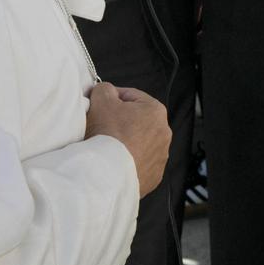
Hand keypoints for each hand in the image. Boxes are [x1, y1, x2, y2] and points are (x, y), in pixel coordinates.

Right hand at [85, 82, 170, 198]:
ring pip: (138, 142)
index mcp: (156, 110)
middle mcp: (164, 134)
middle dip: (119, 120)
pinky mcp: (153, 176)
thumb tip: (106, 91)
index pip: (130, 96)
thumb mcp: (101, 98)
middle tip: (101, 124)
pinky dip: (127, 160)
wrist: (109, 174)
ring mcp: (160, 157)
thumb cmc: (108, 133)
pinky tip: (113, 160)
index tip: (99, 105)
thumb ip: (104, 88)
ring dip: (124, 141)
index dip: (111, 98)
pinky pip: (138, 162)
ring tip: (106, 145)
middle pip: (135, 120)